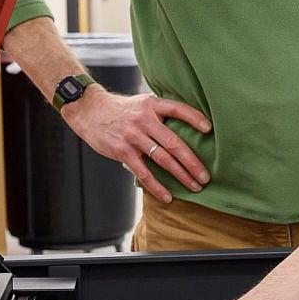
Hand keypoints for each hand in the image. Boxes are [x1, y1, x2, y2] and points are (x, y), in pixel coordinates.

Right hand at [63, 88, 211, 203]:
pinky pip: (143, 172)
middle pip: (174, 142)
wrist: (89, 110)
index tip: (209, 129)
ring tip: (194, 186)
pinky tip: (167, 196)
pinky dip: (157, 186)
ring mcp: (133, 136)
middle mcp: (144, 120)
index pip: (178, 109)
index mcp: (152, 105)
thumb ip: (160, 113)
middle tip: (205, 176)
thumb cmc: (121, 110)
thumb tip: (187, 128)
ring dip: (181, 175)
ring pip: (162, 159)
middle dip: (192, 161)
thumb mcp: (142, 103)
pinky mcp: (123, 151)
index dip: (195, 118)